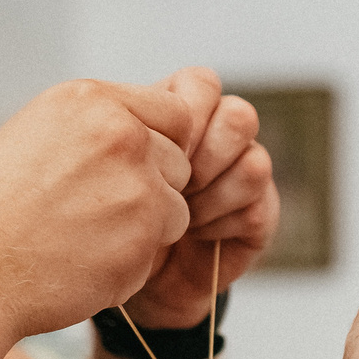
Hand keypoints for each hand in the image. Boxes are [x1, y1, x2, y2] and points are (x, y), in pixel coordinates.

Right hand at [0, 76, 201, 339]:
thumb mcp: (37, 135)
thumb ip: (99, 126)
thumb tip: (154, 131)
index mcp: (90, 100)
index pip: (174, 112)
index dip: (157, 145)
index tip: (120, 170)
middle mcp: (121, 134)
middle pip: (180, 160)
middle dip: (151, 187)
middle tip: (91, 210)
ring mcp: (138, 185)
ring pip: (178, 206)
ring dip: (146, 226)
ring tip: (84, 234)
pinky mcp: (144, 235)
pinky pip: (162, 247)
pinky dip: (133, 259)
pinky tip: (85, 259)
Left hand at [123, 70, 282, 328]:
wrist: (120, 274)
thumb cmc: (102, 212)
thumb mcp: (100, 162)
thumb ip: (118, 129)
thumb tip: (119, 114)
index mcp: (181, 114)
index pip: (202, 84)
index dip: (182, 114)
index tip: (147, 148)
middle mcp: (219, 140)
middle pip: (238, 117)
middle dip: (202, 153)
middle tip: (170, 182)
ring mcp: (242, 177)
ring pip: (254, 162)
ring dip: (210, 193)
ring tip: (179, 213)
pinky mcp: (259, 217)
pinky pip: (256, 207)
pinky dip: (219, 223)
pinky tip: (195, 236)